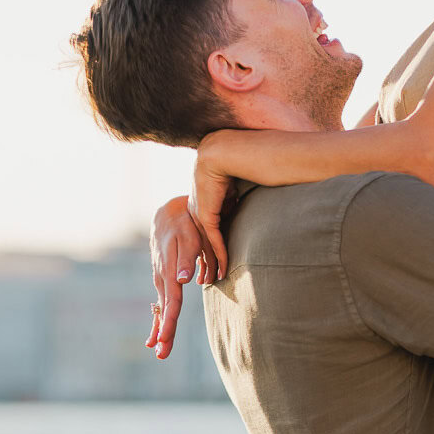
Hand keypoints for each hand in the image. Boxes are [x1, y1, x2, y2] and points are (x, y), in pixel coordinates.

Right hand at [148, 196, 216, 360]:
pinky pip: (162, 303)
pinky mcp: (164, 279)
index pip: (171, 303)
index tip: (164, 340)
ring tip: (159, 351)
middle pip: (164, 311)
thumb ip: (185, 259)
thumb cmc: (184, 225)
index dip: (167, 322)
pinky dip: (159, 319)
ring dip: (160, 330)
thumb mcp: (188, 238)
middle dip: (163, 333)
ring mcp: (161, 280)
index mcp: (168, 273)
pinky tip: (157, 334)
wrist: (170, 213)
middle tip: (162, 355)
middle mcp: (162, 279)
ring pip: (162, 310)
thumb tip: (182, 280)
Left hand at [189, 133, 234, 281]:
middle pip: (200, 243)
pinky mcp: (205, 215)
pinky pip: (214, 240)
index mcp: (200, 203)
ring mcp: (198, 213)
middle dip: (205, 263)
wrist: (223, 153)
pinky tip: (223, 269)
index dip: (208, 249)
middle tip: (208, 280)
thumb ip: (231, 203)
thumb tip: (238, 210)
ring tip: (214, 281)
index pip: (204, 232)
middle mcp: (195, 210)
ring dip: (211, 265)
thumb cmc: (232, 165)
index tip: (212, 263)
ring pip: (204, 246)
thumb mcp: (231, 189)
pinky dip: (219, 256)